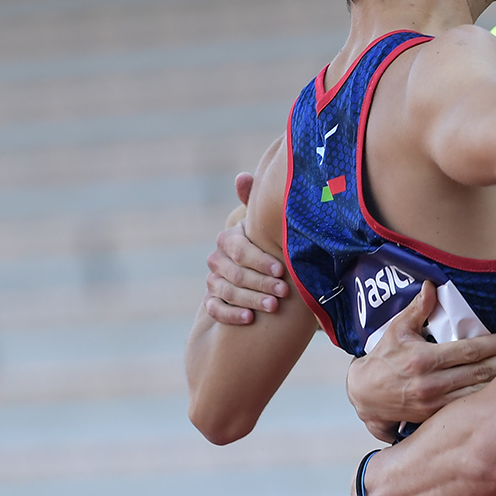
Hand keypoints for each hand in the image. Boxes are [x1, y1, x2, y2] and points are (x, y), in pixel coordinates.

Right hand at [203, 175, 290, 324]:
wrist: (263, 275)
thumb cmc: (272, 247)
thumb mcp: (269, 228)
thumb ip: (258, 204)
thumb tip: (241, 177)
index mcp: (230, 238)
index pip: (238, 248)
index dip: (259, 259)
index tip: (282, 269)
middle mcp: (218, 259)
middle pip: (234, 272)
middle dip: (260, 282)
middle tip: (283, 292)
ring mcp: (213, 281)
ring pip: (226, 291)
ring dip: (250, 299)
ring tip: (273, 307)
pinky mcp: (212, 302)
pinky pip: (216, 309)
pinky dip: (231, 314)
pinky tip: (249, 319)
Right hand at [347, 283, 495, 434]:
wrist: (363, 395)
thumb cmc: (382, 359)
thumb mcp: (396, 330)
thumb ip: (417, 309)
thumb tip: (431, 286)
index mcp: (423, 359)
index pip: (469, 350)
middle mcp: (431, 383)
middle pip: (480, 373)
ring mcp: (434, 403)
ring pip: (478, 393)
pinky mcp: (434, 417)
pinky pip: (466, 407)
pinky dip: (486, 400)